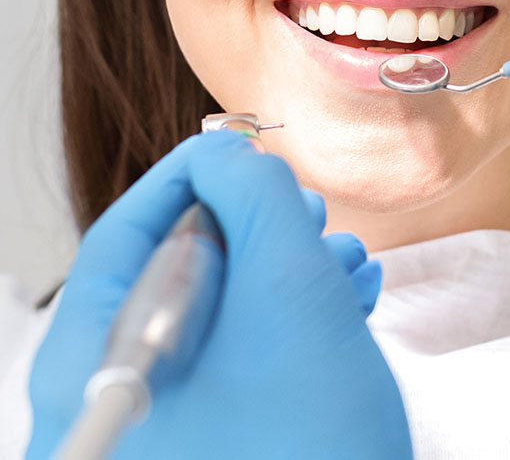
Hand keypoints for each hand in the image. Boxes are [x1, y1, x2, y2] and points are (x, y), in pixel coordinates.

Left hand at [27, 130, 411, 458]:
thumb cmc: (312, 444)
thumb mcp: (289, 294)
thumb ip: (254, 200)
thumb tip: (228, 155)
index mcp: (95, 363)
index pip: (128, 233)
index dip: (194, 176)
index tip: (245, 148)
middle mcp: (116, 399)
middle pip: (175, 275)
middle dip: (256, 231)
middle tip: (308, 213)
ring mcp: (168, 429)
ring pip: (220, 317)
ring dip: (287, 276)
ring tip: (346, 264)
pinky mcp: (218, 443)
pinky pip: (241, 361)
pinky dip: (290, 325)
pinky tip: (343, 307)